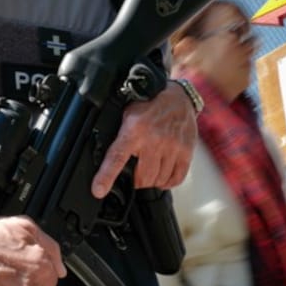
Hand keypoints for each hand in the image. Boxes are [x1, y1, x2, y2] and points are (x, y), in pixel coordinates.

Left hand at [91, 82, 196, 197]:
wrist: (178, 96)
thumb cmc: (150, 105)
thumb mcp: (128, 115)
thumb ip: (120, 136)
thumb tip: (103, 157)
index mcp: (134, 130)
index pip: (117, 157)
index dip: (106, 176)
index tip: (99, 190)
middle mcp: (154, 140)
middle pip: (142, 178)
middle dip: (136, 181)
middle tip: (135, 175)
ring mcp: (172, 147)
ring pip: (159, 180)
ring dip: (152, 181)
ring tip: (149, 171)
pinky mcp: (186, 151)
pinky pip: (176, 178)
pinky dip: (168, 182)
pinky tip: (163, 176)